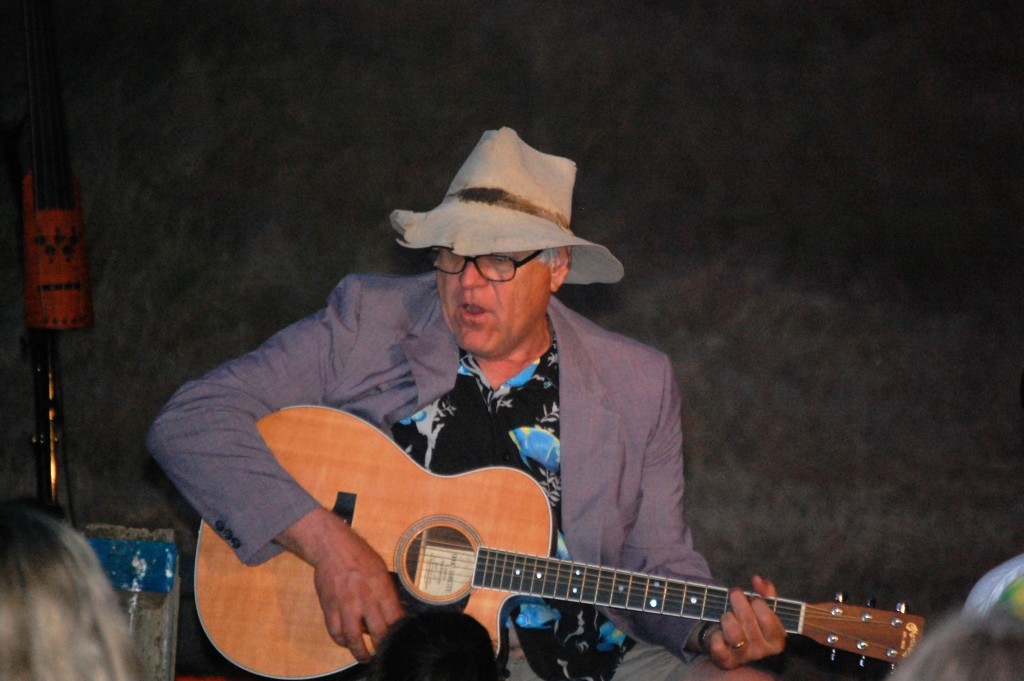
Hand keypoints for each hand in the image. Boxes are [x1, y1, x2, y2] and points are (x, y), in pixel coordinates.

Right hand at [277, 508, 403, 661]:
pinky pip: (335, 632)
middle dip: (383, 646)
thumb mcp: (381, 570)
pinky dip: (342, 641)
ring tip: (365, 656)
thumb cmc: (360, 557)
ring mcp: (346, 605)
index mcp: (381, 587)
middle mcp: (365, 598)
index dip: (399, 633)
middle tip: (385, 651)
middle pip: (378, 632)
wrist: (333, 548)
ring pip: (354, 639)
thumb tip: (397, 615)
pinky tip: (347, 641)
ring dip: (360, 652)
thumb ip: (388, 594)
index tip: (400, 638)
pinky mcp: (330, 608)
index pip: (395, 618)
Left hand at [704, 575, 786, 669]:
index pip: (769, 619)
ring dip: (727, 618)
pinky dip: (715, 635)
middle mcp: (762, 651)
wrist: (730, 642)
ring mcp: (744, 657)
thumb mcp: (761, 606)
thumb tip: (758, 580)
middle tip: (734, 594)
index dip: (759, 604)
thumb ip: (765, 592)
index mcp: (776, 640)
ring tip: (726, 613)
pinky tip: (717, 630)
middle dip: (738, 602)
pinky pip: (718, 646)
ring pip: (734, 634)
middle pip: (748, 622)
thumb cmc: (749, 621)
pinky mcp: (726, 661)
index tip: (753, 597)